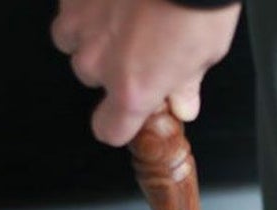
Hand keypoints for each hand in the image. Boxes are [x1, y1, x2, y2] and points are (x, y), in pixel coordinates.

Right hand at [51, 0, 241, 145]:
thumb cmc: (198, 4)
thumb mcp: (205, 55)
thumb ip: (186, 85)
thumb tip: (183, 105)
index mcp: (132, 90)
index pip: (109, 130)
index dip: (119, 124)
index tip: (130, 114)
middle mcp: (98, 61)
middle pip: (92, 79)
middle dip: (111, 66)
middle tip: (141, 45)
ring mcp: (80, 22)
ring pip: (72, 41)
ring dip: (92, 33)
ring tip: (123, 16)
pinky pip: (70, 7)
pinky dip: (88, 3)